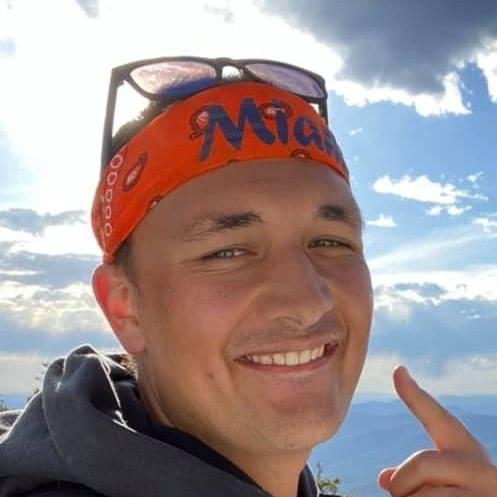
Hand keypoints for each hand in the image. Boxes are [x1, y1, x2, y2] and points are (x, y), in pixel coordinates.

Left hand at [377, 366, 496, 496]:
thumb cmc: (465, 496)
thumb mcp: (446, 481)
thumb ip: (416, 473)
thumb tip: (383, 479)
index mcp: (465, 451)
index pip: (437, 417)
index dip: (414, 394)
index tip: (397, 369)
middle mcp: (480, 468)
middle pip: (419, 464)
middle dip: (401, 485)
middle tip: (403, 496)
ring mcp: (483, 493)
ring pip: (420, 496)